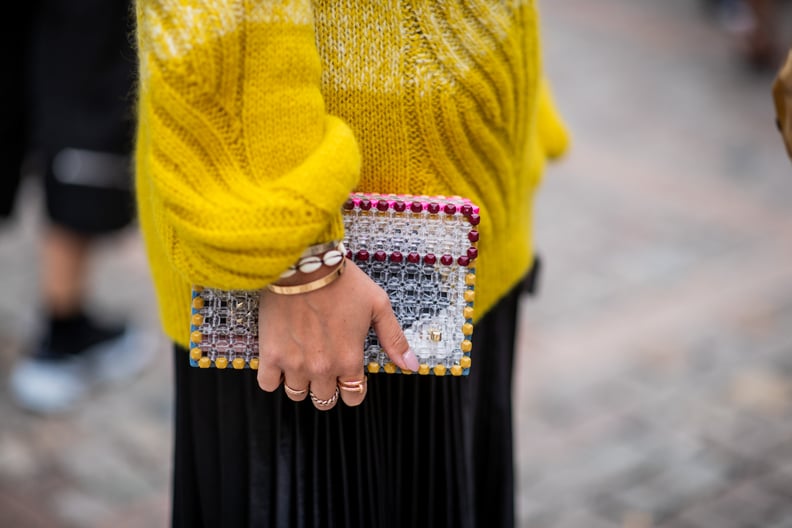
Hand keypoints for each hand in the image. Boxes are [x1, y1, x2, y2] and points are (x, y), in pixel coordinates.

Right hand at [256, 259, 419, 409]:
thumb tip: (411, 366)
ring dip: (301, 384)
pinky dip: (273, 378)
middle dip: (327, 387)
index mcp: (349, 359)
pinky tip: (280, 362)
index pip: (353, 396)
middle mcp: (322, 368)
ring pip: (297, 395)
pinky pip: (268, 384)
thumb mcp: (378, 305)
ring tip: (302, 363)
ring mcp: (294, 363)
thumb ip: (394, 339)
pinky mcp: (270, 354)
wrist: (304, 264)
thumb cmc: (341, 281)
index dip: (352, 389)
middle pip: (324, 400)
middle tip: (324, 367)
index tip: (347, 378)